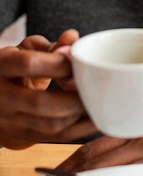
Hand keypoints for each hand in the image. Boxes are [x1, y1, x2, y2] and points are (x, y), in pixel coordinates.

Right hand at [0, 29, 96, 148]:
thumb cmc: (17, 67)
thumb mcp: (28, 49)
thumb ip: (53, 44)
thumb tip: (73, 38)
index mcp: (2, 66)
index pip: (29, 65)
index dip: (59, 64)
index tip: (79, 63)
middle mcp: (2, 97)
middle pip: (40, 103)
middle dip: (73, 97)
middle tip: (95, 88)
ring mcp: (10, 121)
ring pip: (50, 124)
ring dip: (80, 114)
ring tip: (99, 101)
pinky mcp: (25, 137)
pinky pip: (57, 138)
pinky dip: (81, 128)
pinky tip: (97, 117)